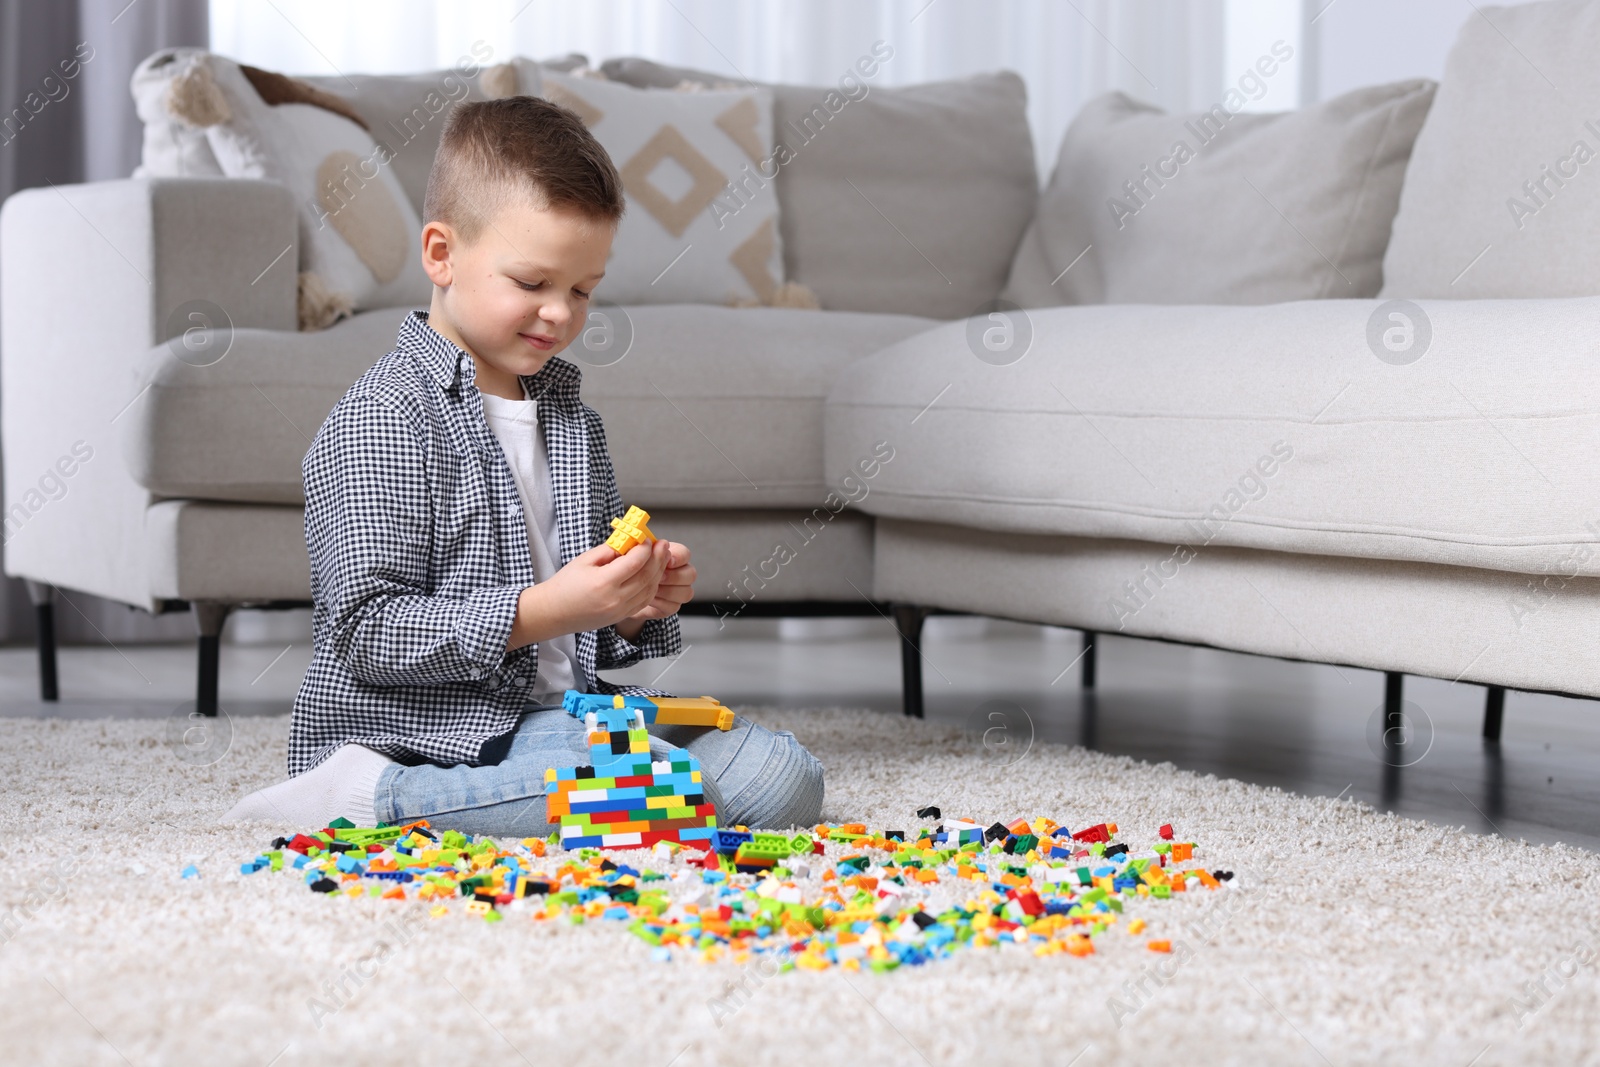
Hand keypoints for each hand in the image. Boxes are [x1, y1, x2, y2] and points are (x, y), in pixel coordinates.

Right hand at [507, 539, 665, 649]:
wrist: (554, 612)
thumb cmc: (565, 585)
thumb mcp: (584, 560)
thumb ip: (609, 550)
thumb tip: (630, 542)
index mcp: (603, 582)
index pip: (635, 562)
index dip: (645, 548)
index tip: (647, 539)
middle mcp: (615, 599)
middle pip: (647, 576)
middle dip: (658, 558)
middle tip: (663, 545)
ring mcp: (620, 611)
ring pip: (650, 590)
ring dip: (658, 573)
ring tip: (661, 558)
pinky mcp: (621, 617)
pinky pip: (644, 601)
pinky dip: (652, 587)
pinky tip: (653, 575)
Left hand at [627, 540, 694, 620]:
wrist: (622, 589)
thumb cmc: (627, 569)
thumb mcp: (628, 555)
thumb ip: (635, 548)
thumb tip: (637, 542)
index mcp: (672, 556)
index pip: (685, 554)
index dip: (678, 557)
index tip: (667, 560)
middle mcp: (679, 572)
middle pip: (691, 574)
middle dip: (674, 576)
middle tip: (659, 578)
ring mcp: (678, 591)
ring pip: (686, 592)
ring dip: (667, 591)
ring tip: (649, 589)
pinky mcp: (671, 606)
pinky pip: (674, 606)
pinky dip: (661, 603)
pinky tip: (648, 600)